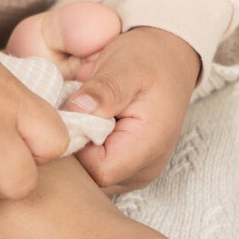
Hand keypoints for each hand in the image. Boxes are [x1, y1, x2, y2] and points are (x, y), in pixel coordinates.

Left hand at [66, 25, 200, 194]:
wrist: (169, 58)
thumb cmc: (150, 60)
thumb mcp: (127, 65)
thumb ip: (105, 90)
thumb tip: (78, 109)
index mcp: (147, 148)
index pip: (98, 171)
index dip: (77, 148)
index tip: (68, 117)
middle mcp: (143, 169)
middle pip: (93, 179)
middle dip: (75, 149)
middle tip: (70, 112)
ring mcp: (134, 171)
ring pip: (92, 177)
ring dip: (79, 148)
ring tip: (80, 115)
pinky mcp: (126, 166)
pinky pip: (96, 169)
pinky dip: (85, 148)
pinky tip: (86, 123)